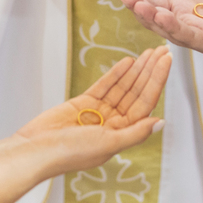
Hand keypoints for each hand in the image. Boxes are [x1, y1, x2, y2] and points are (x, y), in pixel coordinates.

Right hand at [15, 46, 170, 177]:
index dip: (157, 82)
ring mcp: (99, 112)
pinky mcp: (83, 102)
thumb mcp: (108, 144)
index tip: (166, 62)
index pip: (145, 103)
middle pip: (136, 92)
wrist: (36, 149)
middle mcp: (114, 123)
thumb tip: (161, 122)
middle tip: (162, 49)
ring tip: (149, 51)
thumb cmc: (72, 153)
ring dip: (136, 69)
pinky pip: (104, 86)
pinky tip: (128, 61)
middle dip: (150, 71)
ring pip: (122, 87)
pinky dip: (115, 74)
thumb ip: (135, 133)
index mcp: (123, 135)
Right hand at [117, 0, 202, 54]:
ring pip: (169, 29)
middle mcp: (186, 23)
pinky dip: (175, 27)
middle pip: (156, 18)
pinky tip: (164, 16)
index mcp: (181, 8)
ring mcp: (198, 35)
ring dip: (153, 18)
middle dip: (140, 8)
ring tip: (140, 5)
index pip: (154, 3)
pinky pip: (190, 36)